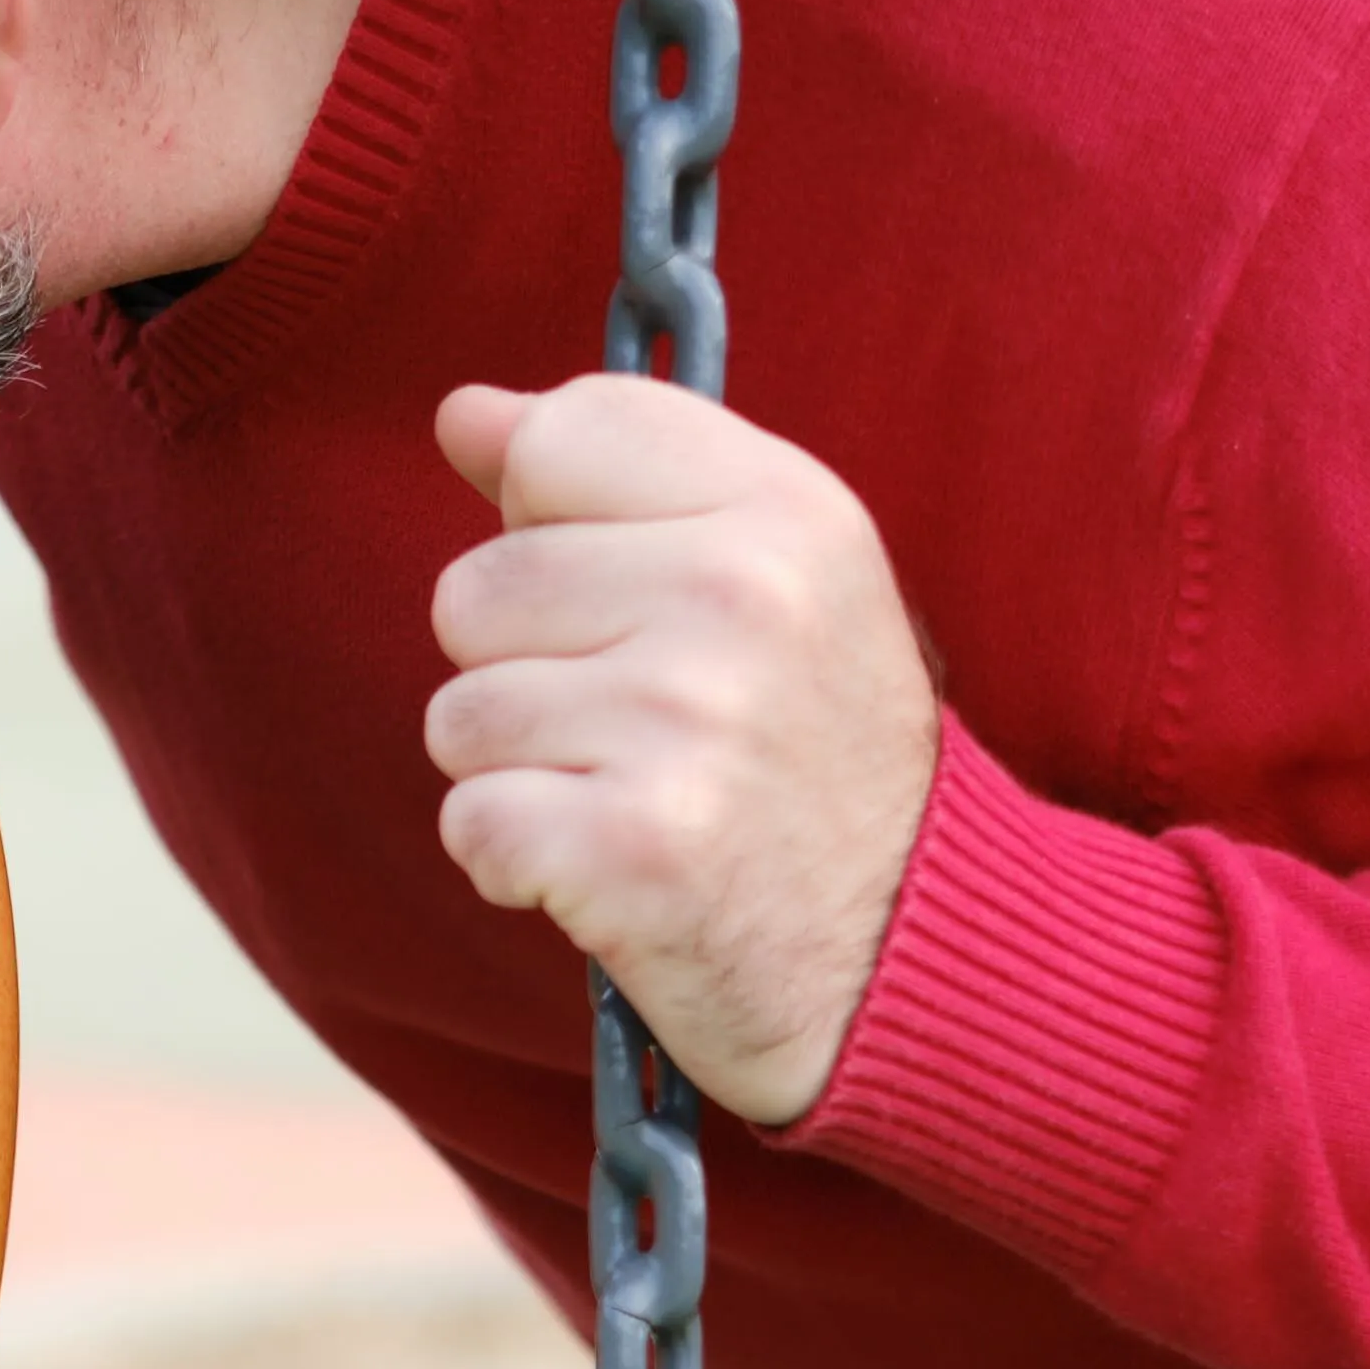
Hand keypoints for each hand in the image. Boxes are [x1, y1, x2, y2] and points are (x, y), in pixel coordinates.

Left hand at [424, 375, 945, 1125]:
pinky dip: (517, 864)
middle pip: (477, 587)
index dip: (555, 526)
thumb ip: (617, 473)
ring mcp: (689, 724)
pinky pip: (471, 821)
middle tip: (644, 733)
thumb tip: (464, 413)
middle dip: (524, 671)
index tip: (630, 599)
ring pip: (460, 713)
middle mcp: (743, 598)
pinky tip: (610, 872)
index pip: (560, 437)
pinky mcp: (633, 849)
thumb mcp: (771, 577)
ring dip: (518, 775)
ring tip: (632, 800)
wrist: (909, 955)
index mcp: (786, 510)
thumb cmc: (815, 758)